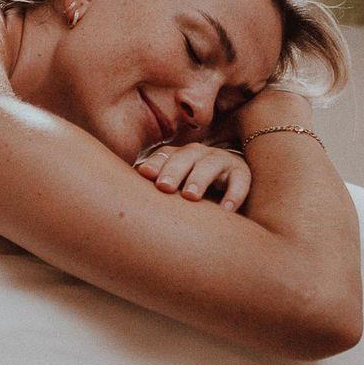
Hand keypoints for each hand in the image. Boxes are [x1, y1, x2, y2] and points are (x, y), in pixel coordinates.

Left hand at [134, 143, 253, 210]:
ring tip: (190, 196)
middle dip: (173, 170)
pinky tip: (226, 210)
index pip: (165, 155)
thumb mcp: (175, 187)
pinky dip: (234, 194)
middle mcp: (199, 154)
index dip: (155, 163)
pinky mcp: (242, 173)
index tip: (144, 174)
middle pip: (185, 157)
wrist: (230, 187)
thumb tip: (121, 200)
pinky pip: (240, 181)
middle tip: (164, 187)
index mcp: (179, 156)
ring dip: (199, 178)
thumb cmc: (192, 191)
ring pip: (210, 165)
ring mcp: (221, 161)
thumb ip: (155, 189)